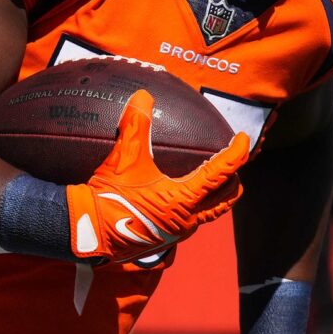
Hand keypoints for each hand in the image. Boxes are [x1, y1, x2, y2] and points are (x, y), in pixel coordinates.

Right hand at [65, 92, 248, 263]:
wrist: (89, 232)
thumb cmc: (109, 197)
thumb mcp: (123, 159)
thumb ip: (135, 125)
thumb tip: (143, 96)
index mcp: (183, 200)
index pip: (220, 173)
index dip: (236, 153)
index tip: (243, 138)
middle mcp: (187, 219)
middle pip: (226, 198)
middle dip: (233, 178)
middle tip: (230, 160)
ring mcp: (178, 232)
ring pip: (211, 212)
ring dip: (217, 194)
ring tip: (212, 177)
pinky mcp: (166, 238)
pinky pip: (193, 219)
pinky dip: (198, 204)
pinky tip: (184, 194)